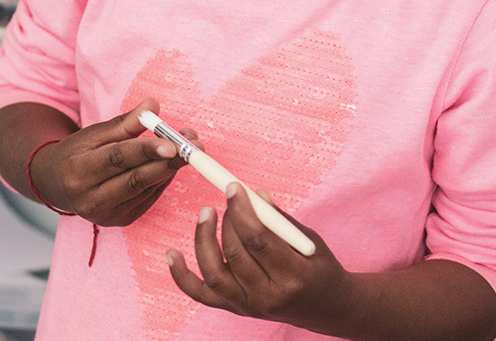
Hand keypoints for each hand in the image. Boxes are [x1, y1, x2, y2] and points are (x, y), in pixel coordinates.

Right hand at [30, 97, 199, 226]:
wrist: (56, 185)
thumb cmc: (76, 154)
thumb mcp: (93, 134)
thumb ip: (125, 123)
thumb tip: (152, 105)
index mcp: (78, 171)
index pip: (118, 159)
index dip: (147, 150)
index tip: (173, 144)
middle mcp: (89, 199)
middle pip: (136, 179)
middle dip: (169, 162)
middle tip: (194, 146)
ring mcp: (105, 215)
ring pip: (146, 189)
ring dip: (171, 168)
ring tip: (190, 149)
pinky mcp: (119, 221)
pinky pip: (148, 198)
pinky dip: (162, 180)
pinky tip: (172, 164)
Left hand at [167, 185, 353, 333]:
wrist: (323, 307)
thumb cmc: (318, 268)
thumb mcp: (308, 240)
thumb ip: (279, 219)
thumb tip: (253, 194)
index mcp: (293, 277)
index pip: (259, 241)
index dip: (242, 210)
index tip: (233, 187)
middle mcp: (268, 298)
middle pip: (235, 254)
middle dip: (227, 219)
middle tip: (228, 197)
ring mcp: (248, 307)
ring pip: (214, 273)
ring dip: (204, 239)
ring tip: (206, 213)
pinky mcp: (235, 309)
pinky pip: (201, 294)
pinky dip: (182, 275)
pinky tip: (172, 254)